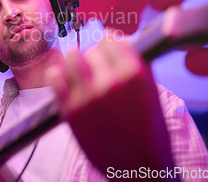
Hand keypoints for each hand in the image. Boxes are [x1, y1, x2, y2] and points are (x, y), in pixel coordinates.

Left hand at [46, 34, 176, 180]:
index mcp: (135, 74)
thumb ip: (135, 65)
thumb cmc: (148, 133)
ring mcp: (88, 96)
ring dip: (77, 63)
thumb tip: (119, 40)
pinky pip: (55, 77)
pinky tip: (67, 81)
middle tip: (99, 70)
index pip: (111, 39)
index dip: (110, 45)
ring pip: (72, 57)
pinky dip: (59, 76)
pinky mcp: (70, 110)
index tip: (108, 50)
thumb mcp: (151, 93)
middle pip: (92, 49)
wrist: (138, 169)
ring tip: (83, 74)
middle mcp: (111, 82)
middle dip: (96, 58)